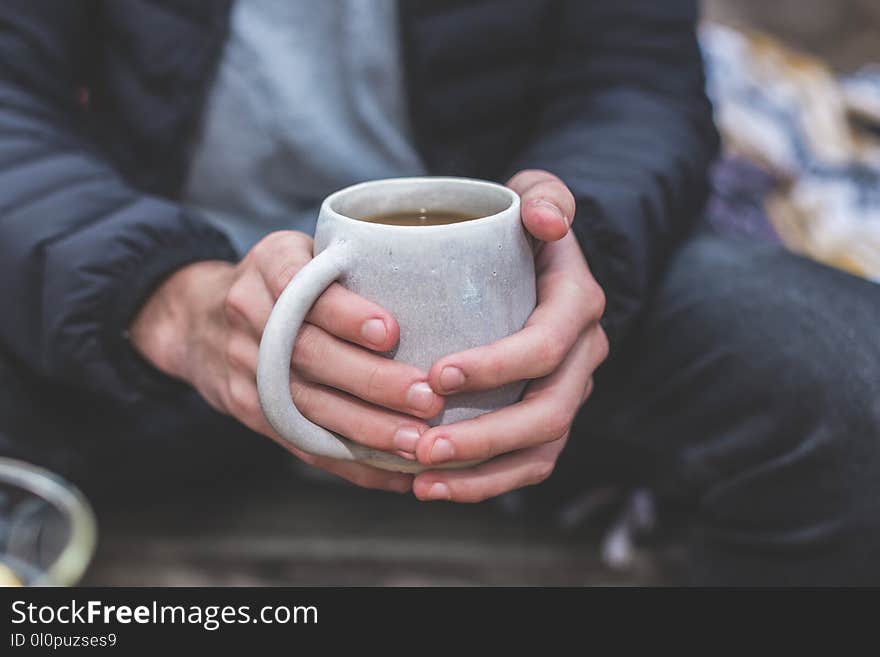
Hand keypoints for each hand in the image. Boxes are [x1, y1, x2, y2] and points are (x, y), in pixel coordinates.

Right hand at [129, 231, 445, 492]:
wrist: (199, 320)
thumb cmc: (279, 281)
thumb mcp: (301, 251)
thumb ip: (346, 265)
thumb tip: (428, 286)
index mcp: (269, 266)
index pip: (304, 288)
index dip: (345, 314)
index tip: (389, 332)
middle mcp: (250, 316)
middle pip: (310, 354)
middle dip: (371, 381)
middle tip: (425, 398)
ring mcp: (246, 368)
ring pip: (307, 405)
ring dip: (366, 429)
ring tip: (416, 442)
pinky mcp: (252, 411)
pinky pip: (302, 442)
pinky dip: (350, 463)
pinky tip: (392, 473)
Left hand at [412, 170, 608, 501]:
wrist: (539, 262)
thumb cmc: (523, 228)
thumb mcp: (537, 194)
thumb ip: (545, 196)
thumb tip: (546, 221)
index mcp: (578, 306)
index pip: (545, 345)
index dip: (498, 366)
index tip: (437, 374)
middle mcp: (582, 357)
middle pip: (547, 412)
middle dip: (485, 436)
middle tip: (424, 446)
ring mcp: (568, 393)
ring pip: (539, 449)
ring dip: (481, 473)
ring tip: (421, 480)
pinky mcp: (548, 419)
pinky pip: (527, 464)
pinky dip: (484, 483)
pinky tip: (432, 488)